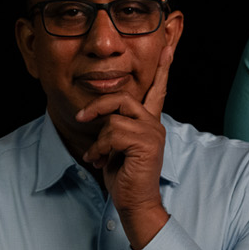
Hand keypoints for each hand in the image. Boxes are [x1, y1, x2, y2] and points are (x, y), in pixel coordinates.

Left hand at [73, 45, 173, 247]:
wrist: (134, 202)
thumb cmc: (123, 176)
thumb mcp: (114, 146)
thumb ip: (114, 127)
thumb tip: (99, 117)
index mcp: (149, 122)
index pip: (157, 90)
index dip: (162, 69)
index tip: (167, 47)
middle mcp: (154, 123)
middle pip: (122, 97)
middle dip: (96, 107)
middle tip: (80, 118)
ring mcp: (152, 132)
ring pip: (113, 117)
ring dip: (98, 139)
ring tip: (98, 156)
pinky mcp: (146, 143)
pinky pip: (112, 133)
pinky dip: (100, 148)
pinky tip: (101, 161)